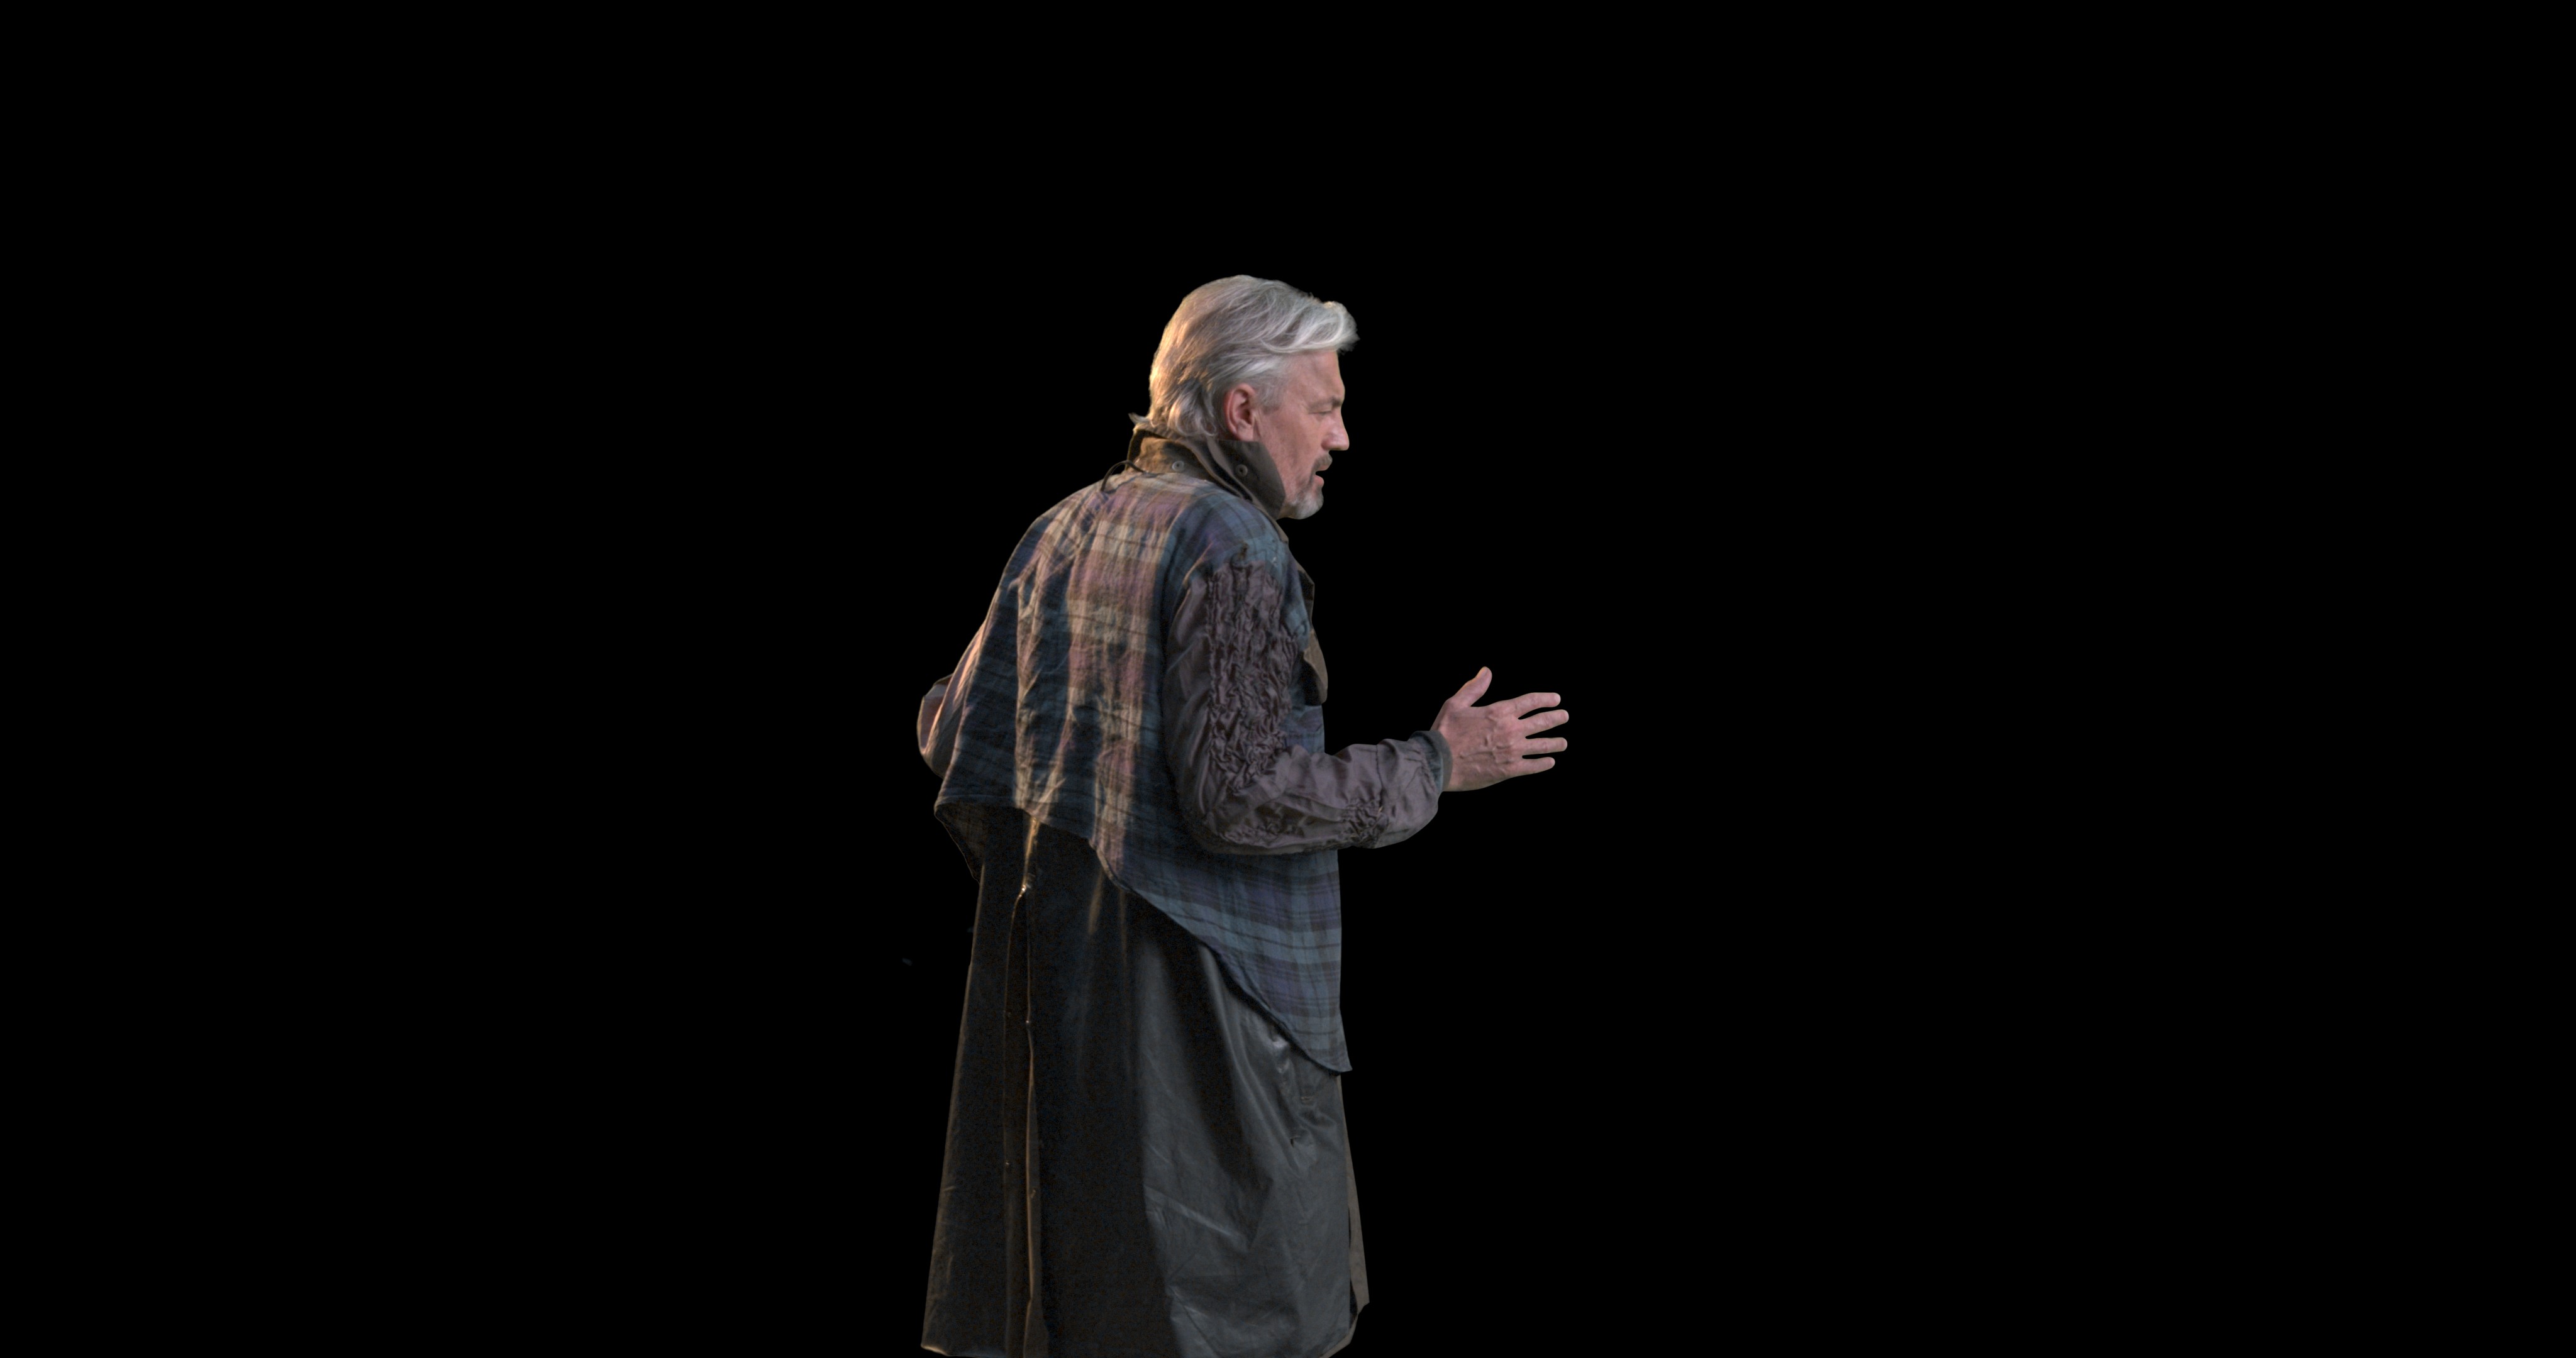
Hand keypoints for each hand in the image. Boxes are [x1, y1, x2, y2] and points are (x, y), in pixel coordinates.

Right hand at [1433, 668, 1566, 792]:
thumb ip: (1474, 687)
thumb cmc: (1446, 731)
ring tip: (1563, 743)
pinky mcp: (1509, 770)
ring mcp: (1512, 751)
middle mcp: (1510, 730)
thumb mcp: (1456, 703)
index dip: (1546, 699)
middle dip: (1556, 718)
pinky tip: (1550, 762)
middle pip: (1542, 722)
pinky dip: (1544, 764)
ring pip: (1542, 745)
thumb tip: (1486, 670)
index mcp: (1499, 712)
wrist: (1439, 762)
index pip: (1530, 702)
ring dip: (1556, 743)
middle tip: (1564, 716)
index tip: (1556, 699)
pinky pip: (1533, 766)